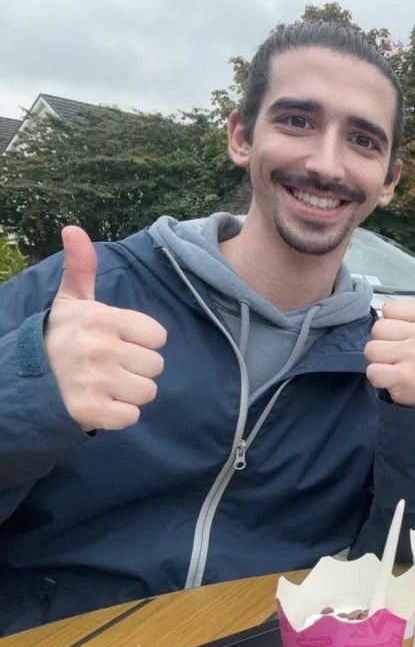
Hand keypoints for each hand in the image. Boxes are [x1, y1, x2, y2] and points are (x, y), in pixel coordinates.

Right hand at [43, 226, 167, 431]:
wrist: (23, 378)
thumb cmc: (59, 337)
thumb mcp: (71, 301)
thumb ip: (81, 267)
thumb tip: (73, 229)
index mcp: (102, 319)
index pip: (158, 337)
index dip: (140, 342)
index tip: (115, 342)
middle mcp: (100, 348)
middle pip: (155, 366)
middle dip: (135, 368)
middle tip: (107, 366)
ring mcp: (95, 381)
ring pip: (147, 392)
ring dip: (128, 393)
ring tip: (103, 384)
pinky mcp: (90, 411)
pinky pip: (131, 417)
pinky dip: (118, 415)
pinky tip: (99, 403)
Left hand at [364, 276, 414, 409]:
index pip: (388, 309)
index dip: (393, 326)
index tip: (409, 339)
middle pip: (377, 329)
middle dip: (384, 345)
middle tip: (403, 357)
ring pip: (371, 350)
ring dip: (380, 362)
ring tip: (398, 367)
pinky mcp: (405, 377)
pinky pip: (372, 371)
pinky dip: (378, 379)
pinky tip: (394, 380)